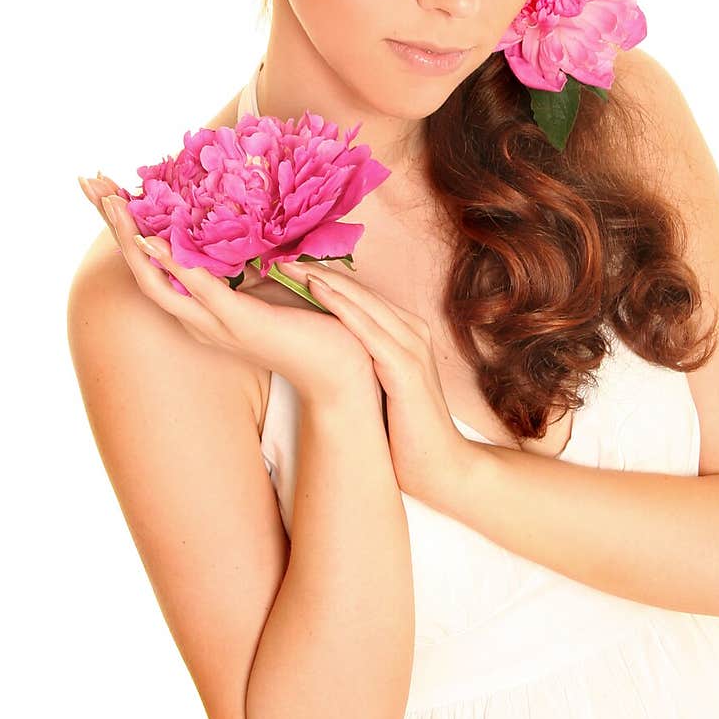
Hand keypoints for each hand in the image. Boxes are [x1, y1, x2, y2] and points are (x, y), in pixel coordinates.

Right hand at [77, 174, 377, 405]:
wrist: (340, 370)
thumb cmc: (311, 325)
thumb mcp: (269, 282)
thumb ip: (244, 260)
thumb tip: (233, 220)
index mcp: (202, 308)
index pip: (151, 264)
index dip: (124, 228)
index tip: (103, 187)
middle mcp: (198, 319)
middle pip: (139, 270)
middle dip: (114, 226)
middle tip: (91, 185)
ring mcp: (216, 324)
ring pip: (158, 282)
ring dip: (133, 240)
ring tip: (114, 204)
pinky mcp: (242, 323)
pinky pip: (202, 292)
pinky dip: (176, 265)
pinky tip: (156, 242)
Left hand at [280, 258, 474, 504]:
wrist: (440, 467)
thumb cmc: (405, 431)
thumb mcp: (380, 385)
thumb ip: (363, 361)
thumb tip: (326, 348)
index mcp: (406, 332)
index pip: (361, 296)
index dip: (325, 277)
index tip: (288, 263)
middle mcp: (412, 331)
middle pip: (359, 291)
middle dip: (319, 269)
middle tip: (278, 252)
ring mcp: (411, 347)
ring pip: (361, 302)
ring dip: (324, 279)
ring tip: (288, 263)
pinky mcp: (404, 367)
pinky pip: (368, 329)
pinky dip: (341, 307)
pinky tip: (316, 290)